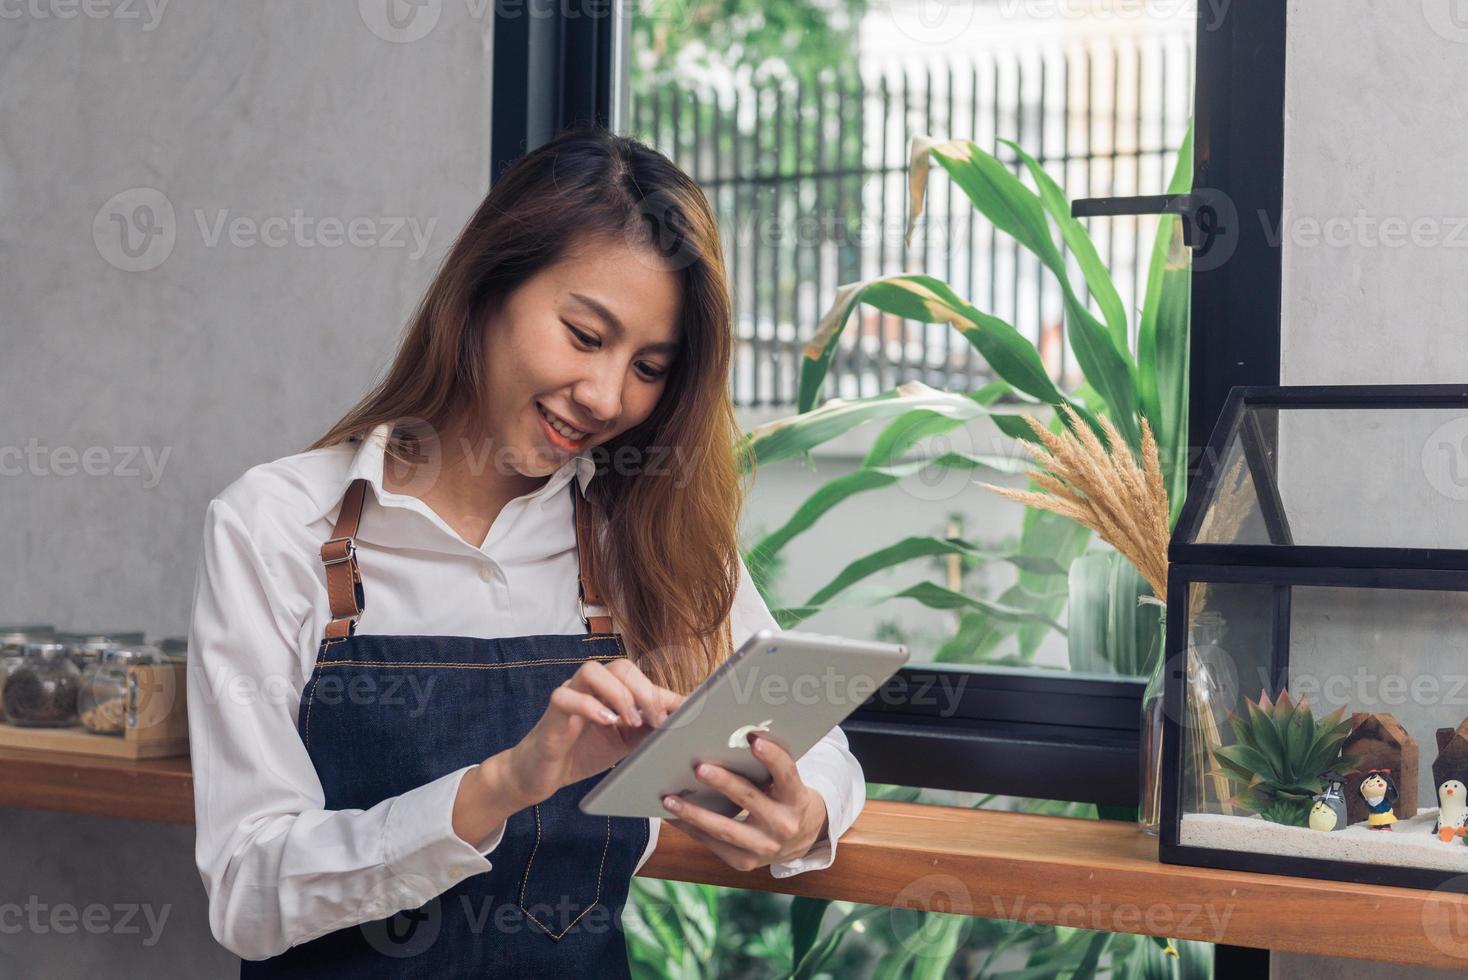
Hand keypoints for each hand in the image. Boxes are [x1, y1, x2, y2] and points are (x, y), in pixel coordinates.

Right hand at [500, 659, 683, 807]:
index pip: (640, 677)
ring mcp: (569, 695)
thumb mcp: (626, 741)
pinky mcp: (552, 712)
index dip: (663, 692)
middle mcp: (590, 686)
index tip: (684, 713)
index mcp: (610, 690)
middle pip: (620, 667)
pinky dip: (590, 707)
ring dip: (619, 695)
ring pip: (592, 671)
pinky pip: (566, 696)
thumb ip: (650, 727)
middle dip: (644, 691)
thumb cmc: (584, 752)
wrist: (543, 774)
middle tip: (655, 720)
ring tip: (630, 722)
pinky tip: (607, 722)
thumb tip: (683, 719)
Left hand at [661, 734, 828, 872]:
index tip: (754, 740)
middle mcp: (783, 825)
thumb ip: (767, 767)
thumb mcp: (786, 783)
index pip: (786, 774)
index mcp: (796, 799)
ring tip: (670, 799)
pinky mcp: (744, 861)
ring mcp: (763, 847)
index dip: (772, 757)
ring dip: (694, 813)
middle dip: (723, 784)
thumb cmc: (785, 800)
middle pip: (750, 800)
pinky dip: (691, 828)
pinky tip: (673, 816)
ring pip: (724, 829)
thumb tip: (731, 740)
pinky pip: (713, 843)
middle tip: (699, 768)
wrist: (800, 840)